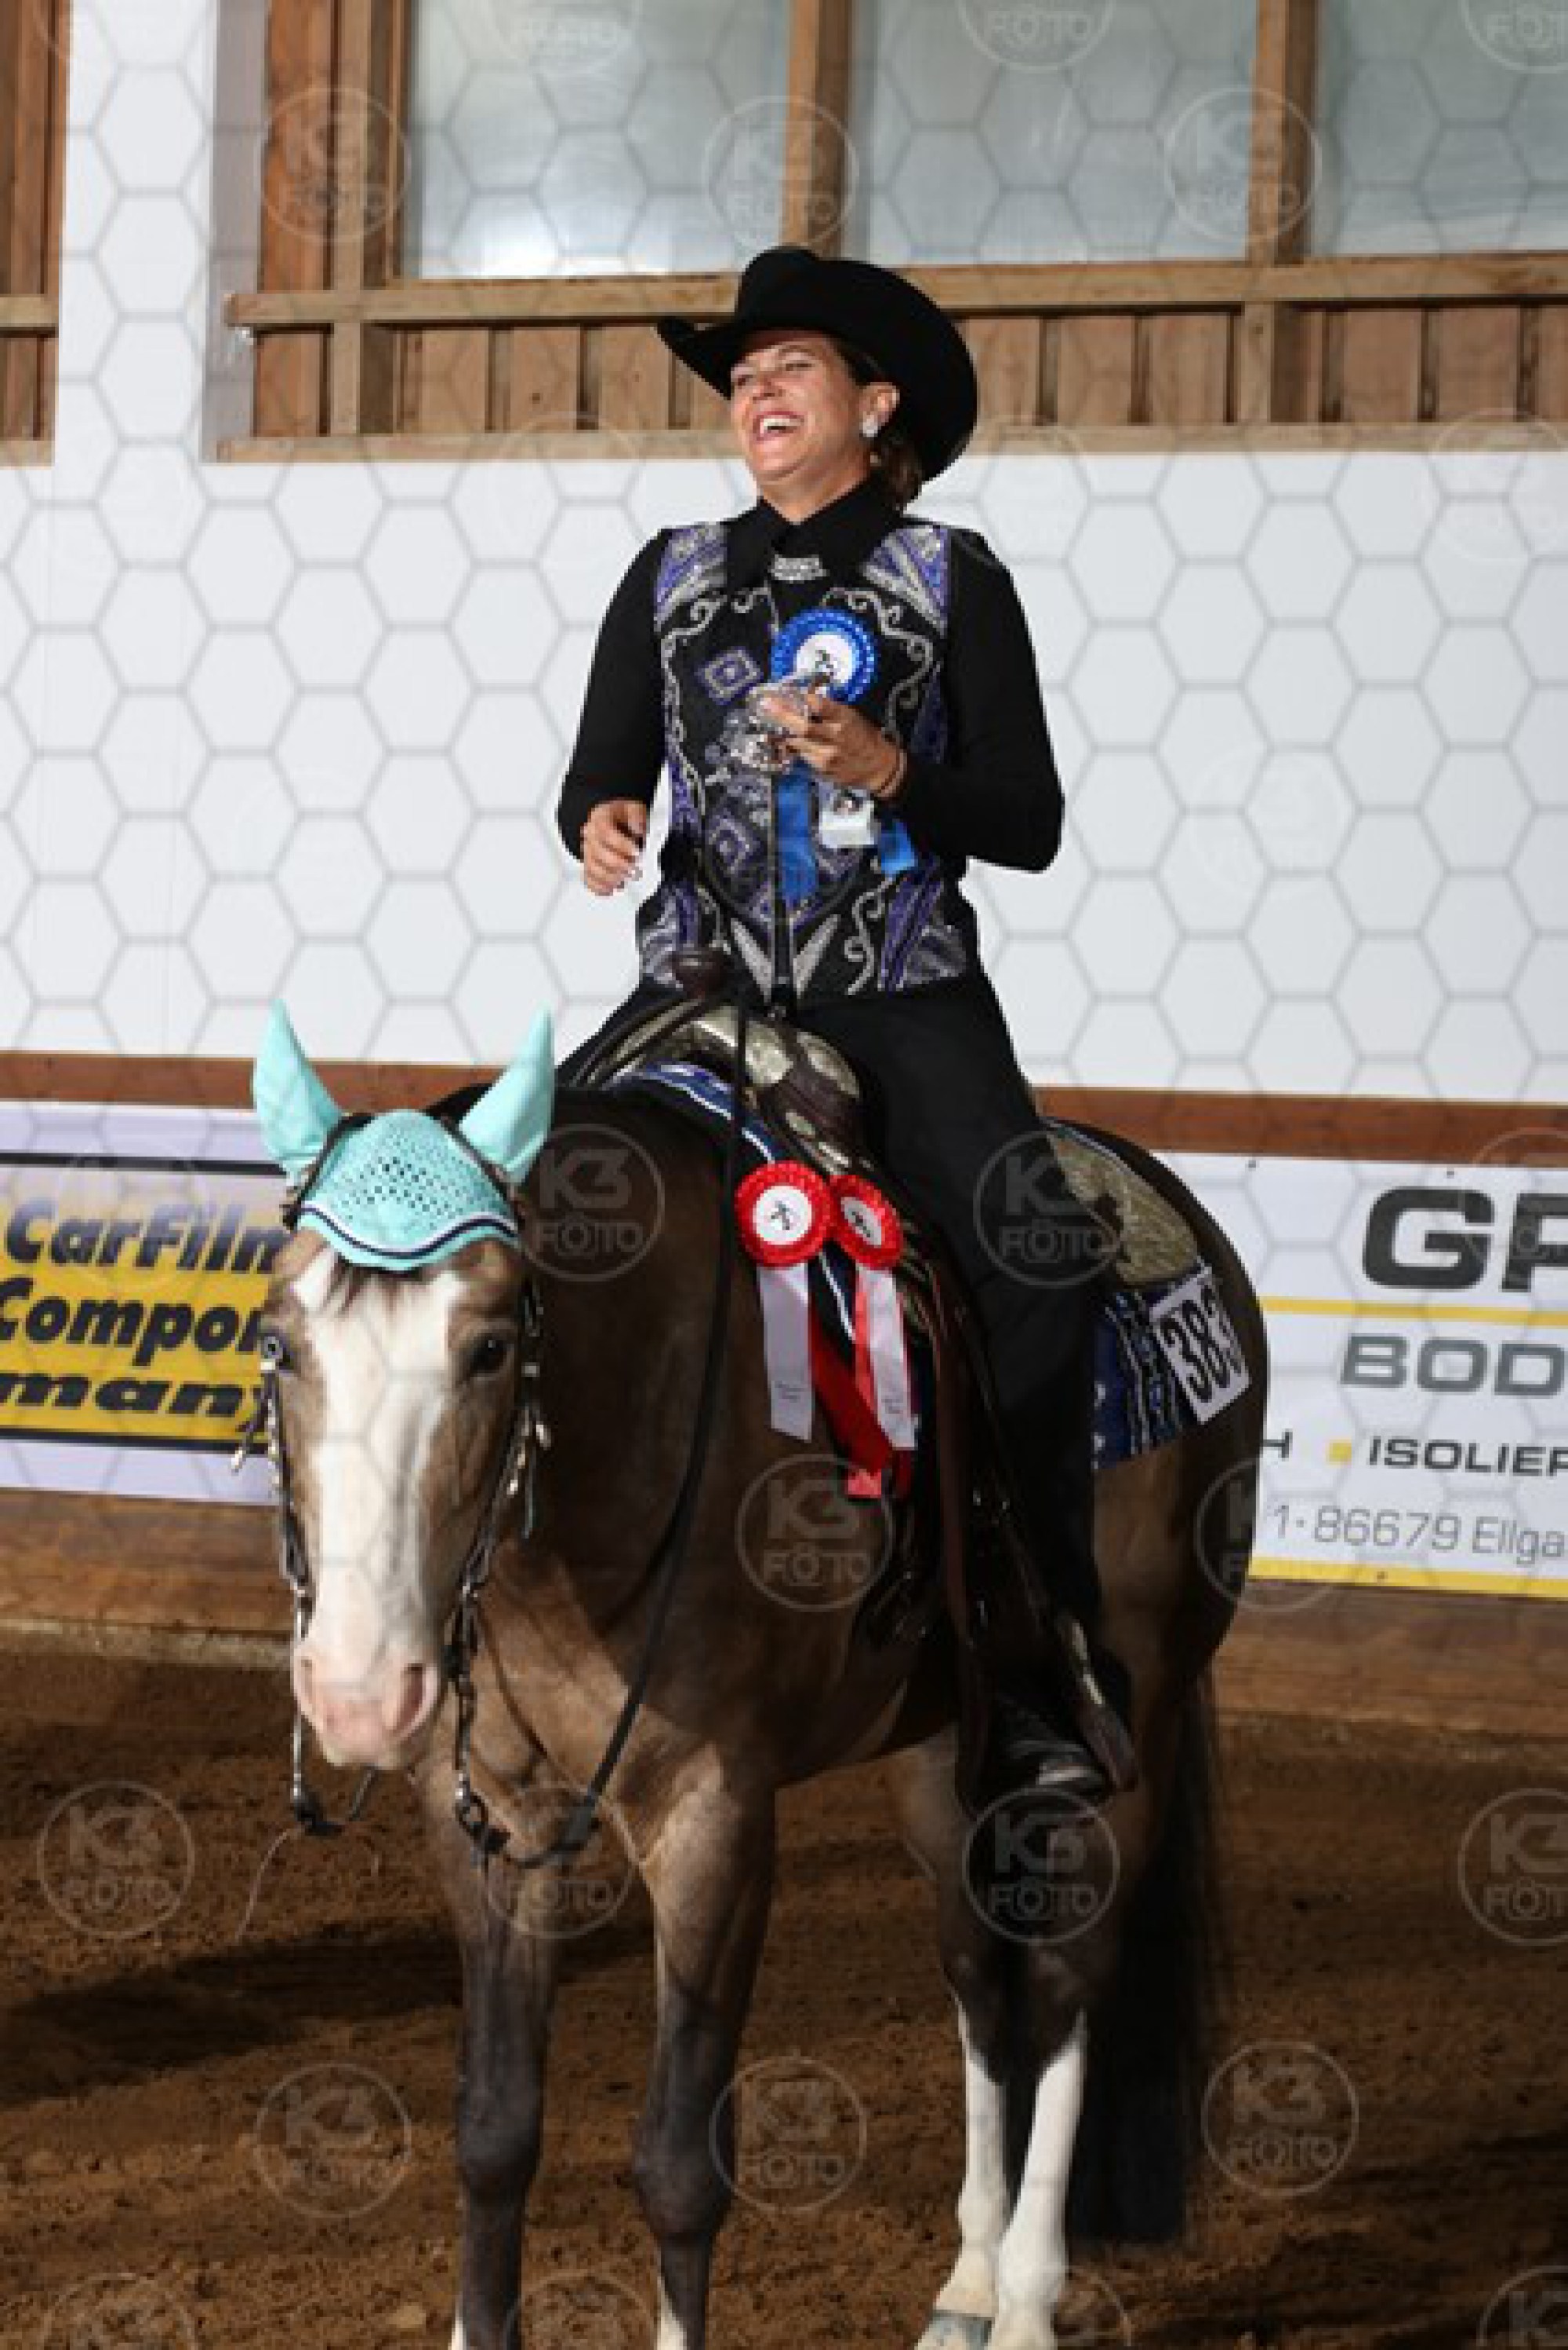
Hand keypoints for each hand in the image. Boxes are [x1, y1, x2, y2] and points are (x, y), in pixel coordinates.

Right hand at [581, 798, 647, 894]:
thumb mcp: (634, 807)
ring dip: (610, 877)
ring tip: (625, 879)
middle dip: (618, 864)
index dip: (621, 844)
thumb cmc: (625, 817)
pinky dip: (600, 887)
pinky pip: (588, 880)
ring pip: (592, 869)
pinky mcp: (589, 866)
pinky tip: (613, 888)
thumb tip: (638, 828)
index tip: (636, 852)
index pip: (605, 832)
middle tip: (634, 870)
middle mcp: (590, 835)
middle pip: (598, 853)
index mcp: (600, 818)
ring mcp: (587, 852)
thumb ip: (636, 815)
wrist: (617, 822)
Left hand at [757, 687, 905, 798]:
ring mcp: (827, 756)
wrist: (877, 766)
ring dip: (784, 732)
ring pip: (797, 743)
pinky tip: (790, 740)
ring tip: (771, 720)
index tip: (787, 692)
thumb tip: (805, 699)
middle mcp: (835, 737)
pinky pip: (802, 755)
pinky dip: (795, 746)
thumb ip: (830, 710)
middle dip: (782, 715)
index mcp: (845, 719)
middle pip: (803, 726)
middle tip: (766, 705)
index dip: (802, 698)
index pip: (820, 705)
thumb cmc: (864, 736)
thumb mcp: (852, 716)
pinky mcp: (822, 769)